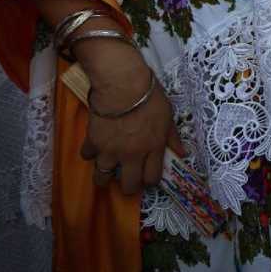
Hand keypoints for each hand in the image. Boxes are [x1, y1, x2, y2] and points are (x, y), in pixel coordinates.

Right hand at [77, 41, 183, 194]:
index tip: (148, 177)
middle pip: (128, 185)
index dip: (150, 181)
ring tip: (106, 172)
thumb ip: (172, 136)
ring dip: (104, 177)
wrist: (122, 84)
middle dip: (128, 187)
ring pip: (102, 177)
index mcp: (153, 148)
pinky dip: (90, 152)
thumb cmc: (149, 95)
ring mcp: (111, 150)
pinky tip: (94, 146)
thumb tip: (182, 154)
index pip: (152, 178)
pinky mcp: (93, 142)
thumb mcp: (168, 114)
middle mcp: (132, 155)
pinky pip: (87, 155)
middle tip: (127, 180)